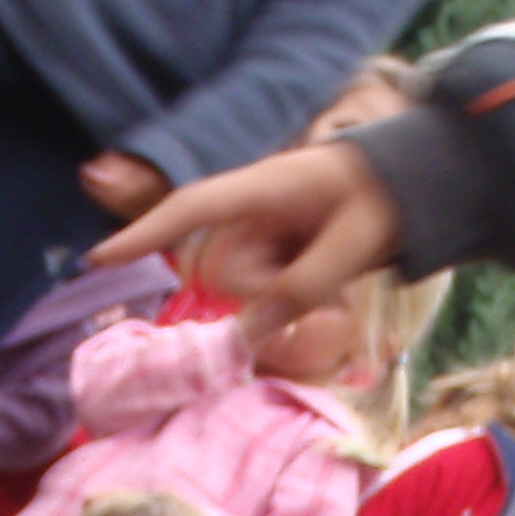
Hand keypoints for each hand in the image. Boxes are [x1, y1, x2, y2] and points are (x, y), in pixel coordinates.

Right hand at [89, 143, 401, 339]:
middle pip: (222, 270)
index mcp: (262, 187)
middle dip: (265, 290)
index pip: (188, 210)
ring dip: (286, 292)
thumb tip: (251, 334)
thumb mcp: (353, 245)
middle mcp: (250, 209)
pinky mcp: (272, 247)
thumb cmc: (386, 197)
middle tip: (329, 277)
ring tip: (335, 267)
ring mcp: (261, 229)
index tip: (99, 258)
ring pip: (244, 287)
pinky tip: (325, 268)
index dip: (144, 233)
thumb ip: (304, 288)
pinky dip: (293, 291)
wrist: (415, 182)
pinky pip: (265, 287)